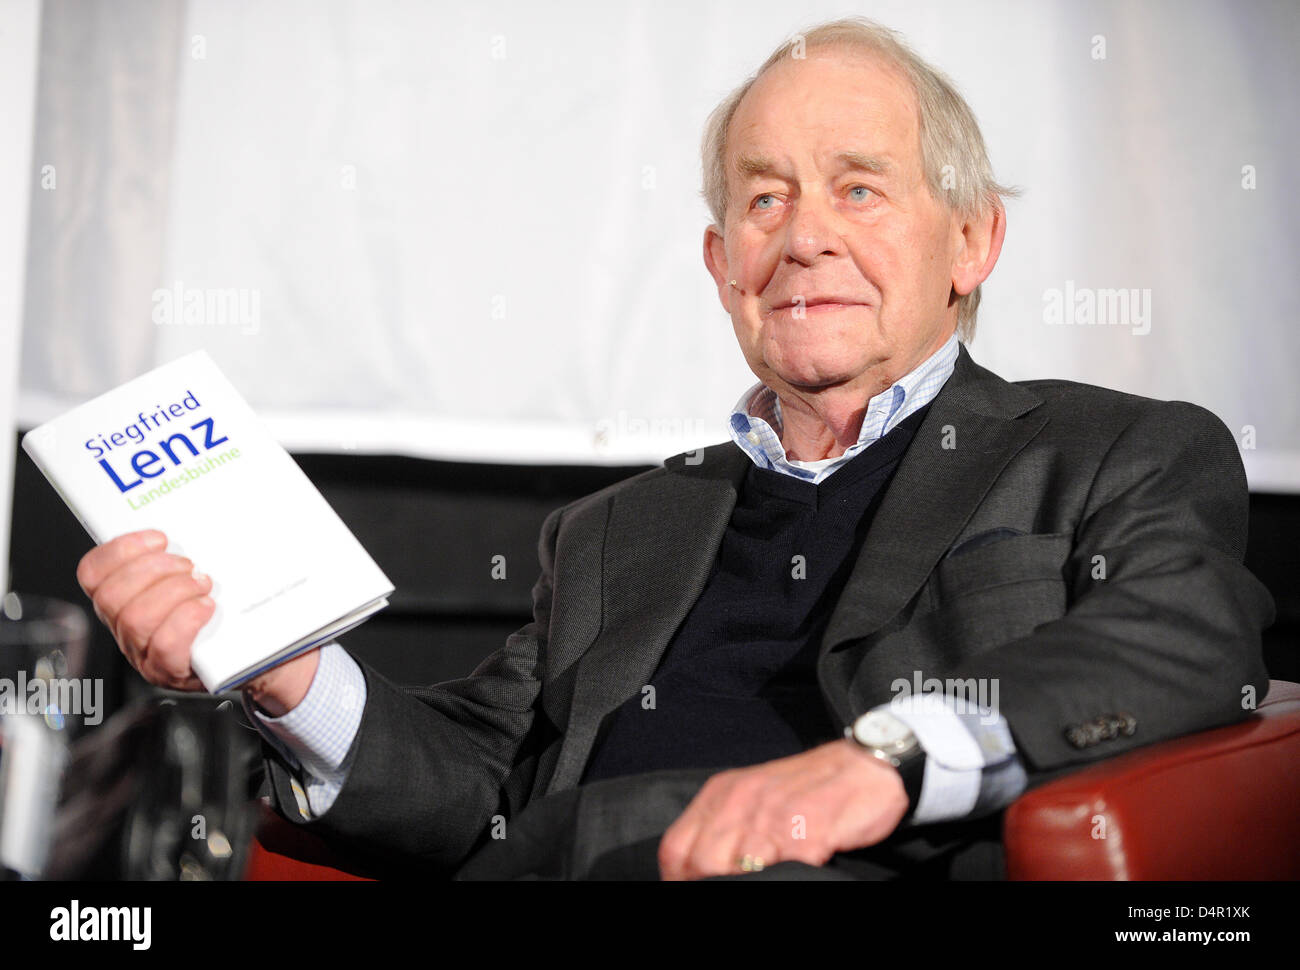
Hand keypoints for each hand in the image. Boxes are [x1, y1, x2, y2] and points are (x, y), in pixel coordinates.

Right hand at [77, 529, 214, 690]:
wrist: (247, 651)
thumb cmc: (219, 611)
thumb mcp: (192, 575)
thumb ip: (180, 554)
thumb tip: (192, 524)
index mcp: (123, 599)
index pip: (93, 573)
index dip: (120, 550)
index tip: (159, 539)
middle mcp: (126, 628)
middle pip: (111, 595)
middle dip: (155, 570)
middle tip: (189, 566)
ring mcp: (145, 653)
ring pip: (136, 620)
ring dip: (175, 592)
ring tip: (202, 586)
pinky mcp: (170, 671)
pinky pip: (165, 646)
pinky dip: (188, 620)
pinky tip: (206, 608)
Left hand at [657, 739, 909, 879]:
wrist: (865, 766)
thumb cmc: (810, 787)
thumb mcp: (754, 798)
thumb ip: (726, 829)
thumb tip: (702, 869)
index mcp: (723, 793)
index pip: (676, 847)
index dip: (679, 877)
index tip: (690, 887)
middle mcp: (741, 800)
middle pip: (701, 862)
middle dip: (711, 881)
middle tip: (734, 886)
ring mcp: (772, 814)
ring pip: (734, 870)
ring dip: (746, 880)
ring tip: (765, 879)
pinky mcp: (806, 829)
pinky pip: (784, 869)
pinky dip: (785, 876)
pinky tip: (794, 872)